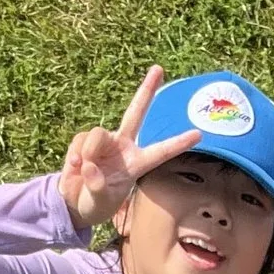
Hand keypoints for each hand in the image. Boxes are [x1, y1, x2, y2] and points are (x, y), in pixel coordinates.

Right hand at [59, 66, 202, 226]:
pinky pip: (80, 141)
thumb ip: (97, 187)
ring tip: (84, 171)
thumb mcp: (98, 203)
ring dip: (89, 153)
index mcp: (136, 164)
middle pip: (136, 113)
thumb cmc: (95, 204)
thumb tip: (89, 165)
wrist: (73, 202)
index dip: (178, 143)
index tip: (199, 133)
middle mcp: (123, 147)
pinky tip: (75, 167)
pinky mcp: (85, 140)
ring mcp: (104, 141)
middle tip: (159, 68)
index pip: (161, 152)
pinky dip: (75, 156)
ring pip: (97, 135)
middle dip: (146, 90)